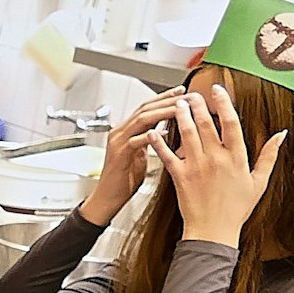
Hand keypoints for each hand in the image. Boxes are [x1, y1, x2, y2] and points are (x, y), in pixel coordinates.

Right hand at [80, 86, 183, 226]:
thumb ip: (150, 142)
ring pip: (142, 120)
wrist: (107, 199)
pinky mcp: (118, 155)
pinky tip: (164, 133)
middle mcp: (120, 133)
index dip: (165, 98)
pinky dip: (150, 136)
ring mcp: (117, 143)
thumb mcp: (141, 156)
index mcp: (126, 132)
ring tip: (180, 108)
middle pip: (145, 108)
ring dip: (163, 112)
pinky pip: (135, 141)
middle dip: (167, 100)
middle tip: (186, 95)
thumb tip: (169, 131)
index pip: (147, 107)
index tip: (183, 93)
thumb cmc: (124, 181)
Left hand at [153, 82, 287, 247]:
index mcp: (236, 158)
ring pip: (187, 135)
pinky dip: (160, 143)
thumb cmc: (235, 209)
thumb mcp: (259, 182)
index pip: (232, 123)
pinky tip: (154, 131)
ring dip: (181, 116)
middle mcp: (216, 159)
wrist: (213, 231)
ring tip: (177, 104)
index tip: (218, 91)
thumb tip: (281, 134)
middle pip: (206, 124)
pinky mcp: (179, 177)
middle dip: (198, 105)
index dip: (224, 103)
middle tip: (192, 93)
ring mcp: (196, 167)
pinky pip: (167, 156)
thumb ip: (269, 156)